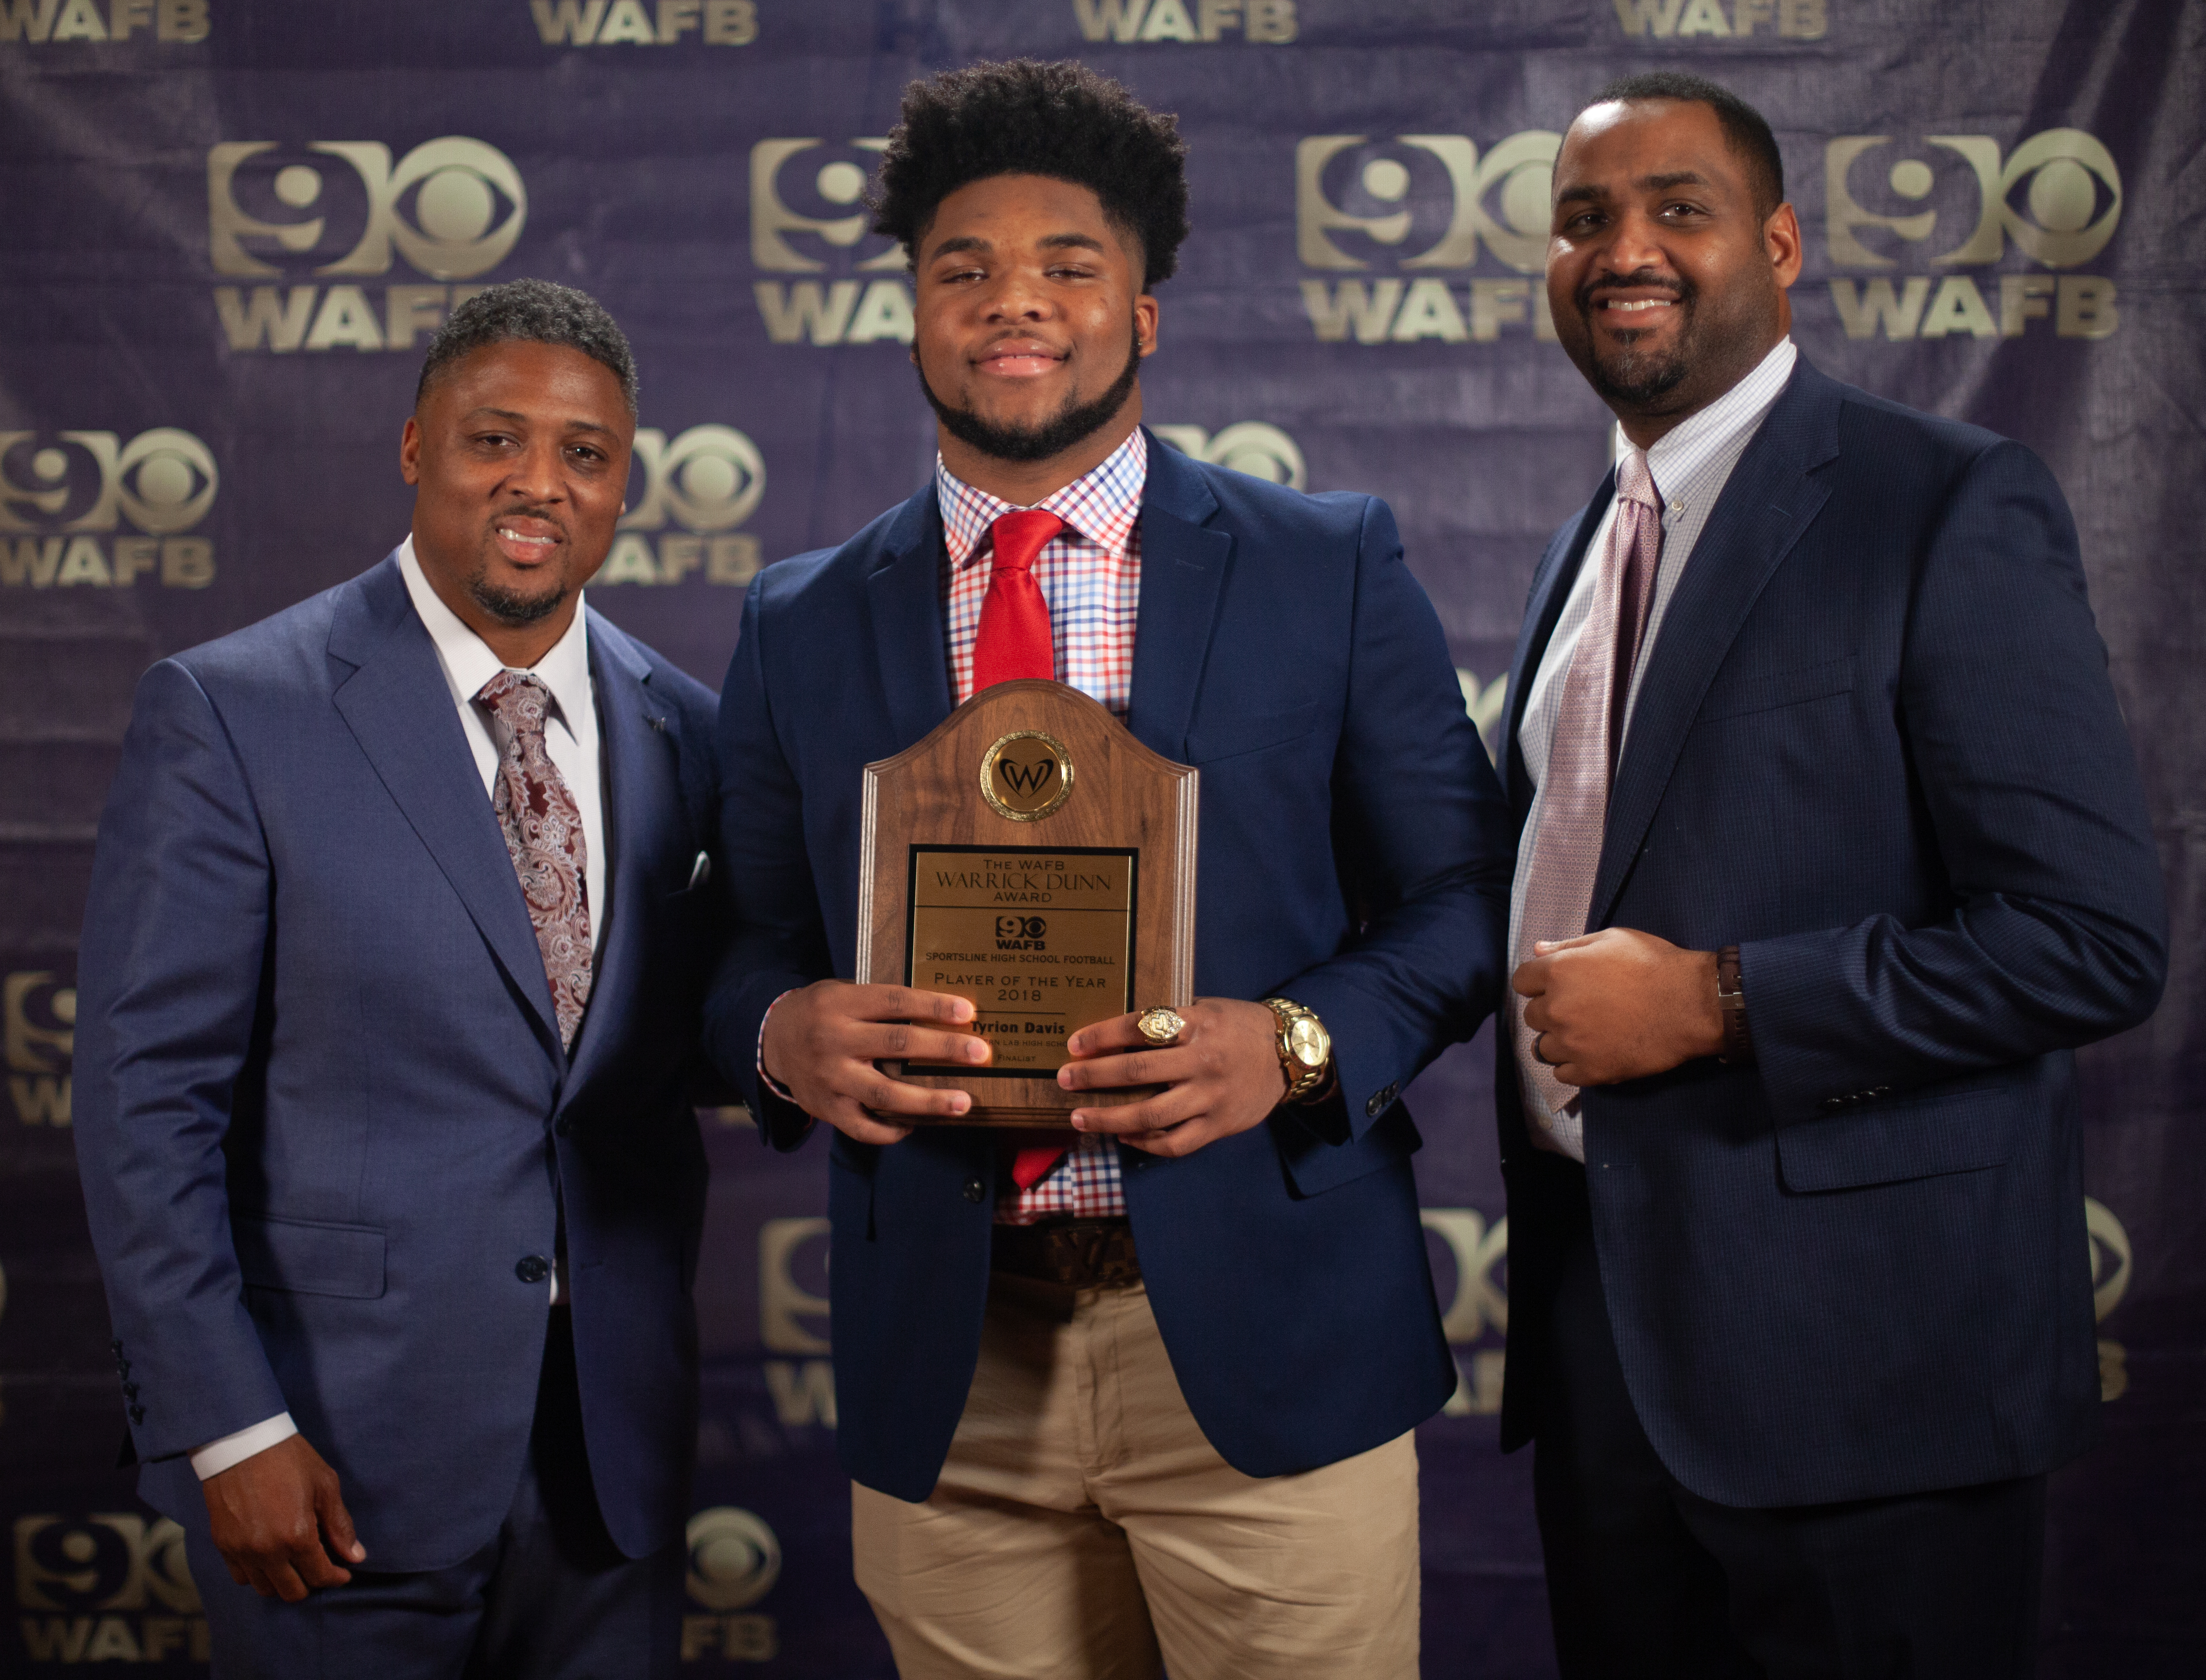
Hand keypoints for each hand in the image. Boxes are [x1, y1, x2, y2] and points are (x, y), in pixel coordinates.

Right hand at [201, 1433, 365, 1601]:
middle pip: (292, 1591)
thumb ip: (340, 1525)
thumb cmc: (289, 1459)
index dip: (336, 1577)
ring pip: (265, 1588)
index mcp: (296, 1536)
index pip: (320, 1575)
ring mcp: (241, 1551)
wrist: (241, 1442)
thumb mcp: (325, 1485)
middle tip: (321, 1567)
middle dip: (311, 1583)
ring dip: (284, 1582)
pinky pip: (241, 1577)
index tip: (344, 1572)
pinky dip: (258, 1574)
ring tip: (296, 1563)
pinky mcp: (223, 1545)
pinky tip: (270, 1558)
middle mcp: (267, 1551)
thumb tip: (355, 1556)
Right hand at [760, 980, 991, 1144]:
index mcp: (840, 1004)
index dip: (932, 1006)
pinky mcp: (826, 1108)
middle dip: (943, 1048)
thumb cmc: (822, 1011)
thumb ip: (881, 1003)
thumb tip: (943, 1011)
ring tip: (964, 1102)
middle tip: (981, 1053)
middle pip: (896, 1045)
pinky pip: (863, 1127)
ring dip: (928, 1100)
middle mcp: (833, 1041)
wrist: (772, 1040)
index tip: (968, 1011)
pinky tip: (915, 1125)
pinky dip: (891, 1130)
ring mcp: (829, 1078)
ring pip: (884, 1093)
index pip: (894, 1002)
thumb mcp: (843, 992)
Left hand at [1054, 998, 1287, 1157]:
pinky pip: (1174, 1142)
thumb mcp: (1206, 1009)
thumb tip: (1114, 1034)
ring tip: (1079, 1117)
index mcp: (1197, 1024)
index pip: (1139, 1028)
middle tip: (1065, 1078)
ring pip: (1150, 1115)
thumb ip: (1168, 1021)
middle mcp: (1202, 1061)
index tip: (1074, 1045)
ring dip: (1108, 1117)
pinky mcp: (1218, 1125)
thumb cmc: (1237, 1027)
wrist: (1289, 1055)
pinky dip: (1144, 1142)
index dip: (1102, 1036)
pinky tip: (1124, 1135)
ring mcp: (1210, 1097)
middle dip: (1094, 1076)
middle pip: (1137, 1071)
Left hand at [1512, 927, 1722, 1086]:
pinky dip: (1572, 1066)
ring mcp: (1571, 1043)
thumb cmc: (1653, 964)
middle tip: (1581, 1009)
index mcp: (1557, 972)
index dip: (1538, 983)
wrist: (1690, 1004)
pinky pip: (1562, 1074)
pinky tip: (1592, 1054)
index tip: (1557, 985)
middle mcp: (1556, 1009)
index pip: (1521, 982)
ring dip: (1558, 1041)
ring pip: (1543, 1048)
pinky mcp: (1590, 1071)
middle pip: (1532, 1016)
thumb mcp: (1611, 939)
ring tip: (1586, 1034)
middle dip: (1550, 1011)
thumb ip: (1568, 945)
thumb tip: (1536, 950)